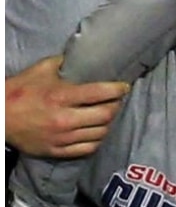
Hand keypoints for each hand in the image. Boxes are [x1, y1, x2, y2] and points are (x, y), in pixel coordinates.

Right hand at [5, 55, 129, 158]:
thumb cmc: (20, 90)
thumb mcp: (41, 69)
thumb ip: (65, 62)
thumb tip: (85, 55)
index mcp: (61, 96)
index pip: (101, 93)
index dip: (118, 89)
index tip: (124, 87)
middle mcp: (64, 119)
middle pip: (106, 115)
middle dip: (116, 106)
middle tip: (117, 100)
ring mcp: (62, 138)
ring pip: (100, 133)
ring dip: (108, 123)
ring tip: (107, 115)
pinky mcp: (57, 151)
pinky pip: (88, 148)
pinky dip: (97, 139)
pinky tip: (96, 131)